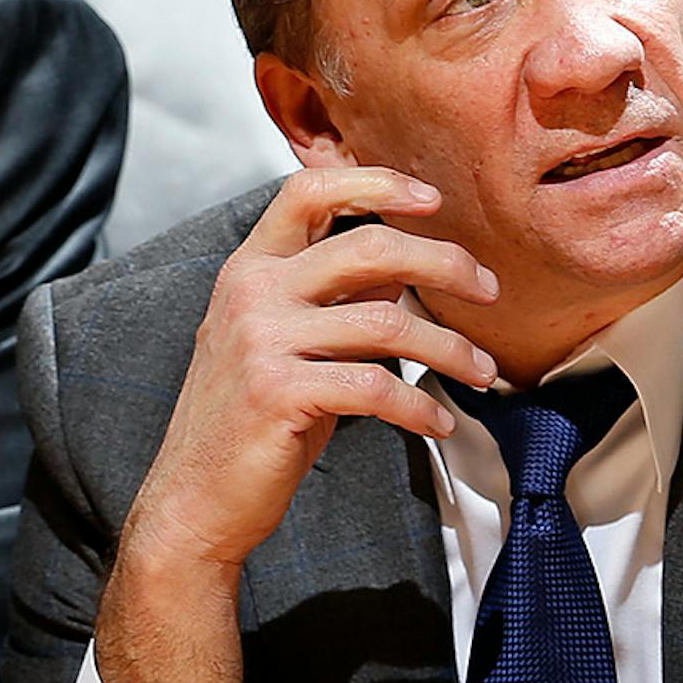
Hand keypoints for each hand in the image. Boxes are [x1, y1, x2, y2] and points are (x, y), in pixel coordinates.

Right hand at [94, 168, 496, 682]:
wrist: (195, 499)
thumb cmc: (248, 422)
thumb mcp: (280, 344)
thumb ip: (329, 301)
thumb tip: (403, 271)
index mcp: (248, 268)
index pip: (307, 191)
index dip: (374, 183)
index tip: (431, 199)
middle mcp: (250, 292)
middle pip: (368, 247)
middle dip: (444, 263)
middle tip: (488, 288)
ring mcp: (261, 341)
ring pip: (386, 322)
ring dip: (450, 347)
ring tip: (483, 372)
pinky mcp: (279, 393)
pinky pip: (375, 387)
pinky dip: (419, 406)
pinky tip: (437, 422)